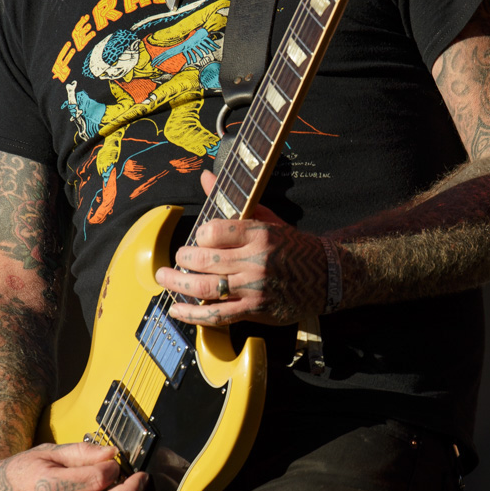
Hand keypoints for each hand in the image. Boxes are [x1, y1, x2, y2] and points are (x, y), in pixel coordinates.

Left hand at [155, 171, 327, 326]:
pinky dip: (191, 314)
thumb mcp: (265, 217)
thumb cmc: (291, 245)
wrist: (325, 276)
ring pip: (205, 287)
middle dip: (183, 258)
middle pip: (204, 259)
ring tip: (164, 278)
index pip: (213, 231)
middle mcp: (256, 261)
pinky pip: (216, 315)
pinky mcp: (254, 310)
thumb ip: (230, 199)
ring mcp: (254, 288)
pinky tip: (176, 310)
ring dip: (178, 284)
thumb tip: (204, 175)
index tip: (198, 238)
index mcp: (259, 234)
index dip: (199, 234)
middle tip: (178, 258)